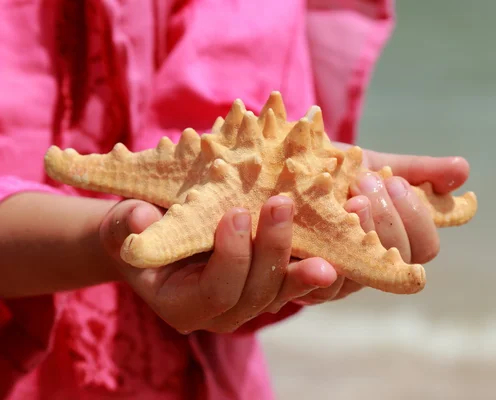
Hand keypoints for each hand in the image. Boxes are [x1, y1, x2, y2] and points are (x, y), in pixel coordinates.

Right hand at [99, 196, 337, 333]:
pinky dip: (328, 247)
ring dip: (316, 253)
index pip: (216, 292)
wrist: (160, 236)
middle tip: (284, 204)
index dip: (229, 256)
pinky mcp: (275, 279)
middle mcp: (225, 312)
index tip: (237, 212)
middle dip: (274, 249)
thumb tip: (139, 219)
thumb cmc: (139, 230)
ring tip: (339, 218)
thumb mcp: (123, 225)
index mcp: (185, 305)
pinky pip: (305, 273)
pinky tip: (351, 216)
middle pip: (260, 292)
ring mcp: (254, 298)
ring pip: (290, 286)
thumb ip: (126, 225)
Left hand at [289, 145, 470, 303]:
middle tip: (365, 184)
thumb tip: (463, 171)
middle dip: (386, 222)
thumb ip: (414, 171)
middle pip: (394, 265)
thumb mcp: (373, 164)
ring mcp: (325, 278)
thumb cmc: (326, 170)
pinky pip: (300, 287)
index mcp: (388, 243)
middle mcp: (361, 267)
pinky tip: (308, 221)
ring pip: (350, 281)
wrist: (273, 164)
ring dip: (356, 237)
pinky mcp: (284, 283)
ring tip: (346, 199)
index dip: (416, 220)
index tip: (395, 183)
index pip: (422, 249)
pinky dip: (307, 262)